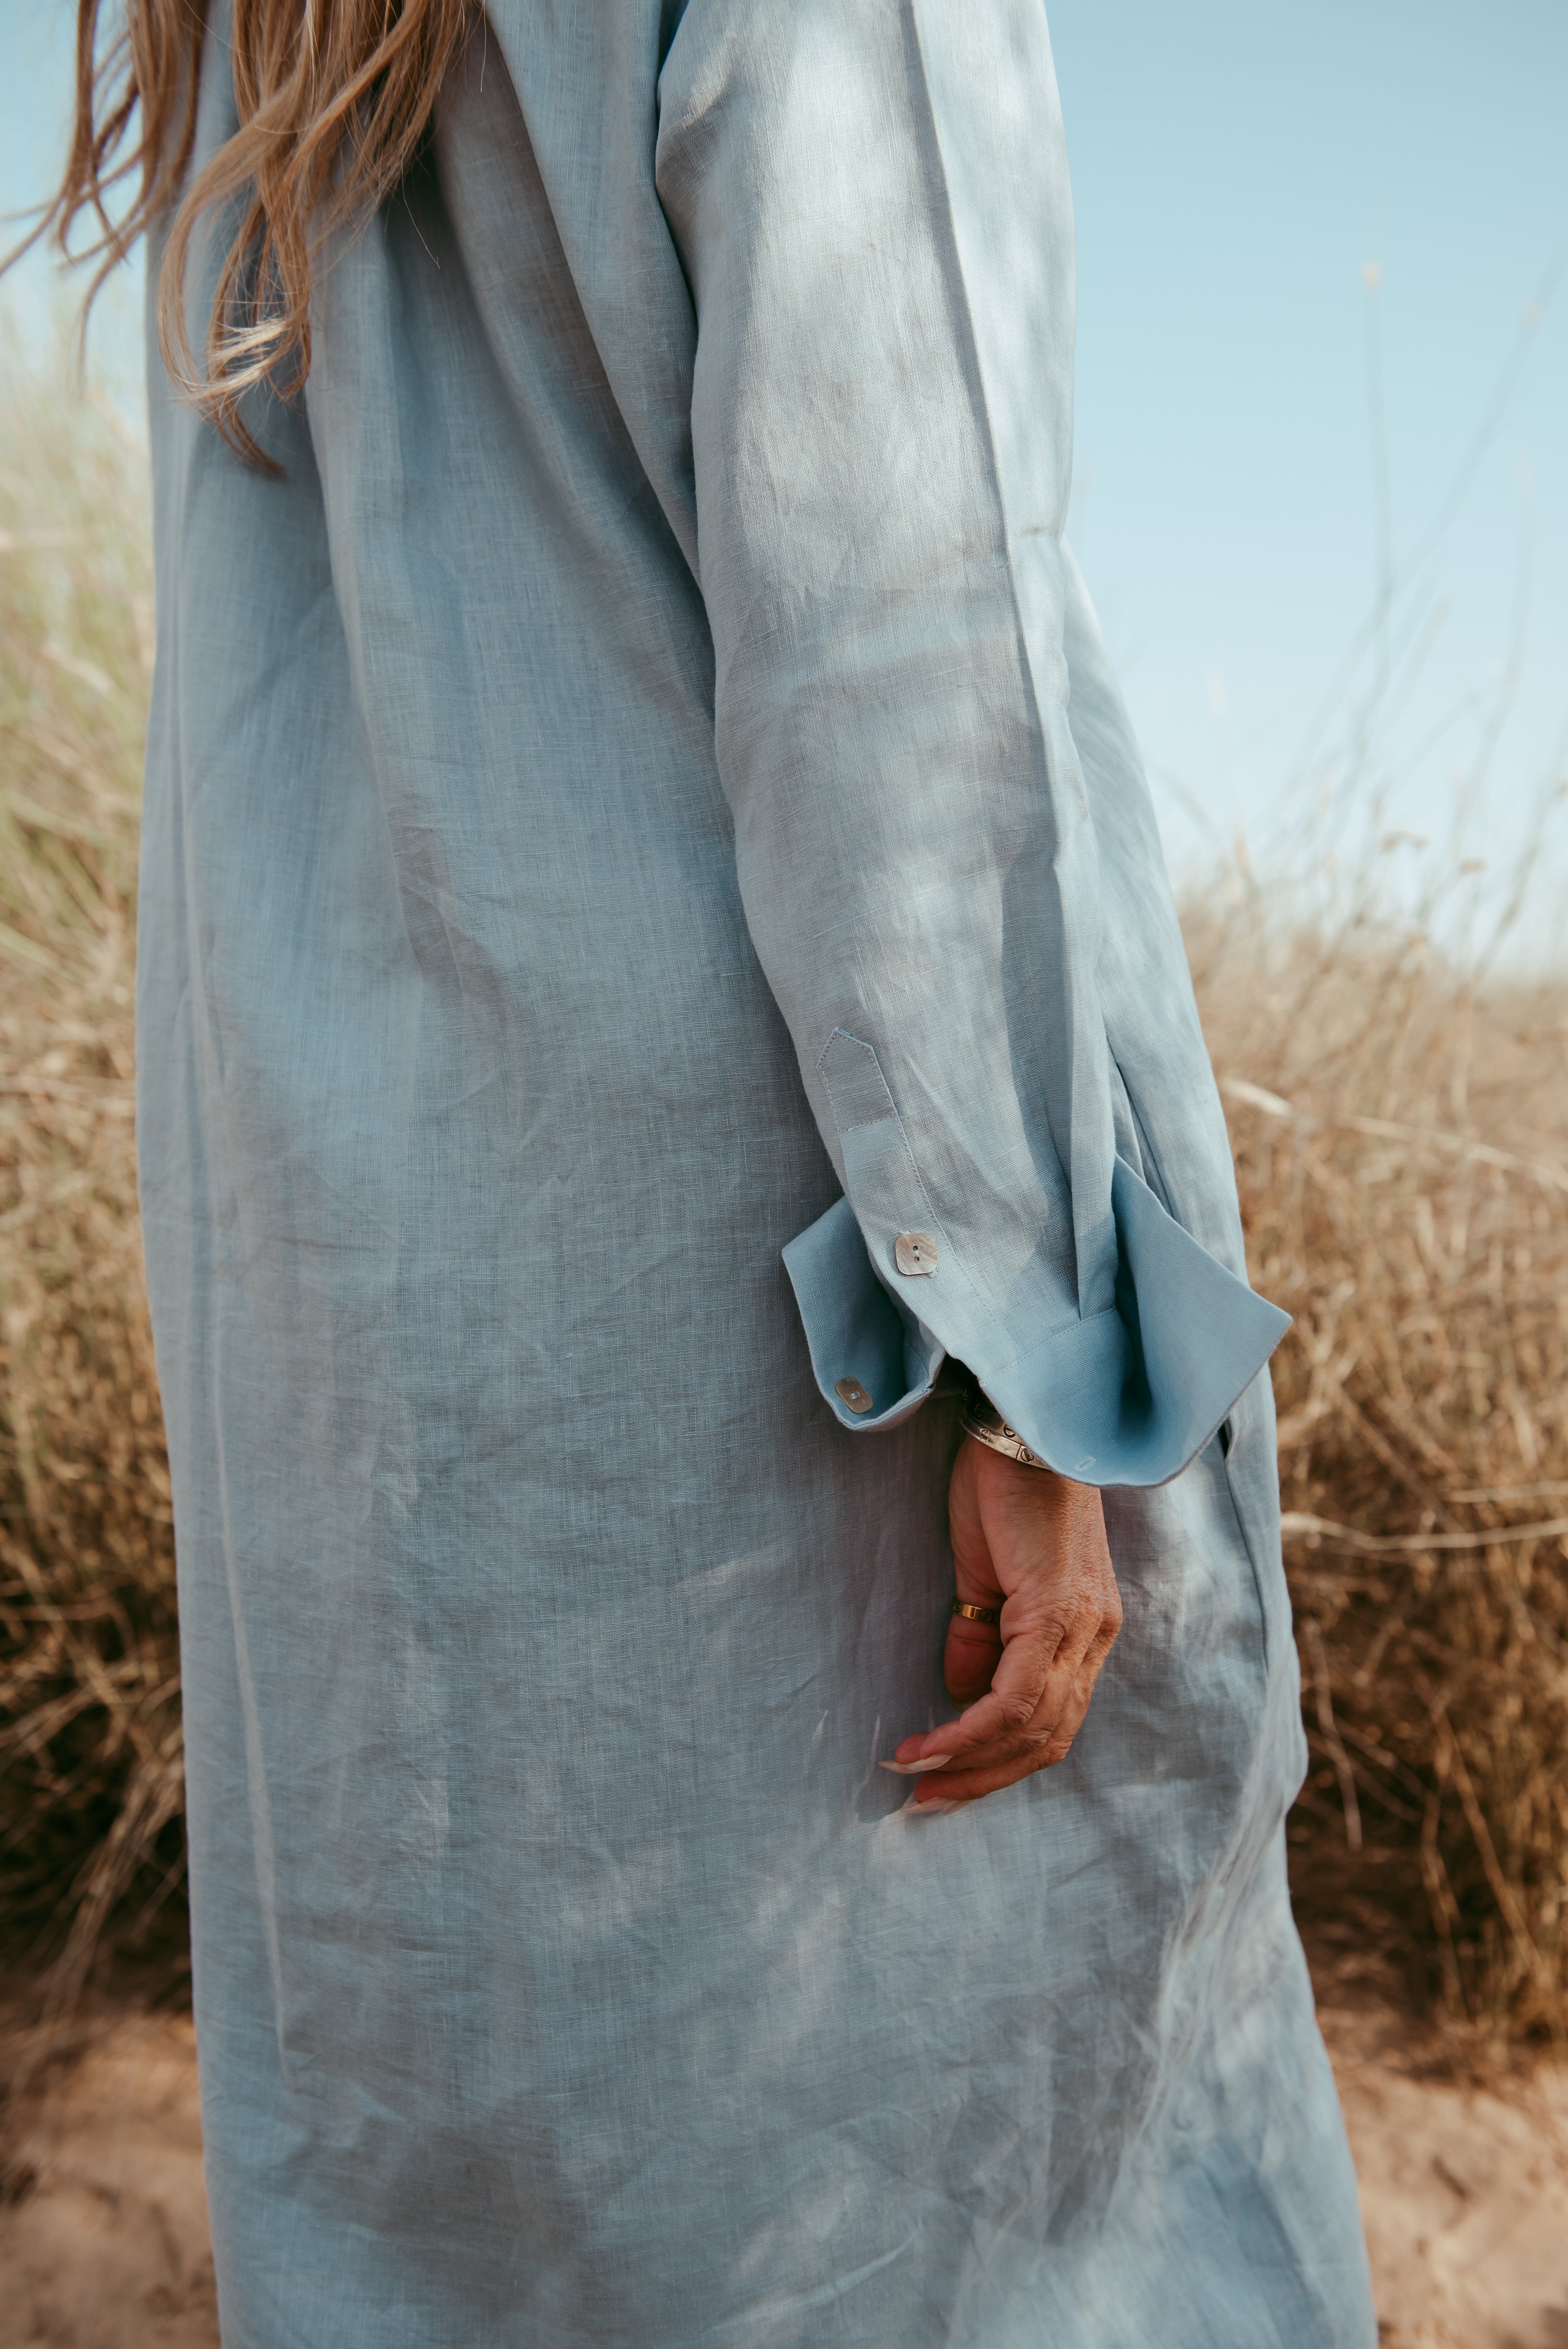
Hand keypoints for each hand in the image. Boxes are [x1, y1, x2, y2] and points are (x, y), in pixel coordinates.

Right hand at [890, 1436, 1122, 1809]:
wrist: (1020, 1427)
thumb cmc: (1001, 1488)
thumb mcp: (984, 1573)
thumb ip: (978, 1635)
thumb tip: (960, 1695)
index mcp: (1084, 1629)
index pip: (1051, 1721)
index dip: (998, 1760)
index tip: (944, 1780)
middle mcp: (1094, 1636)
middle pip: (1048, 1738)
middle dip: (984, 1777)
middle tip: (928, 1800)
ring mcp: (1084, 1626)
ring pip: (1035, 1726)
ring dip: (972, 1761)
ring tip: (918, 1774)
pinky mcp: (1059, 1610)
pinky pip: (1017, 1695)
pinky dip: (972, 1728)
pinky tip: (933, 1741)